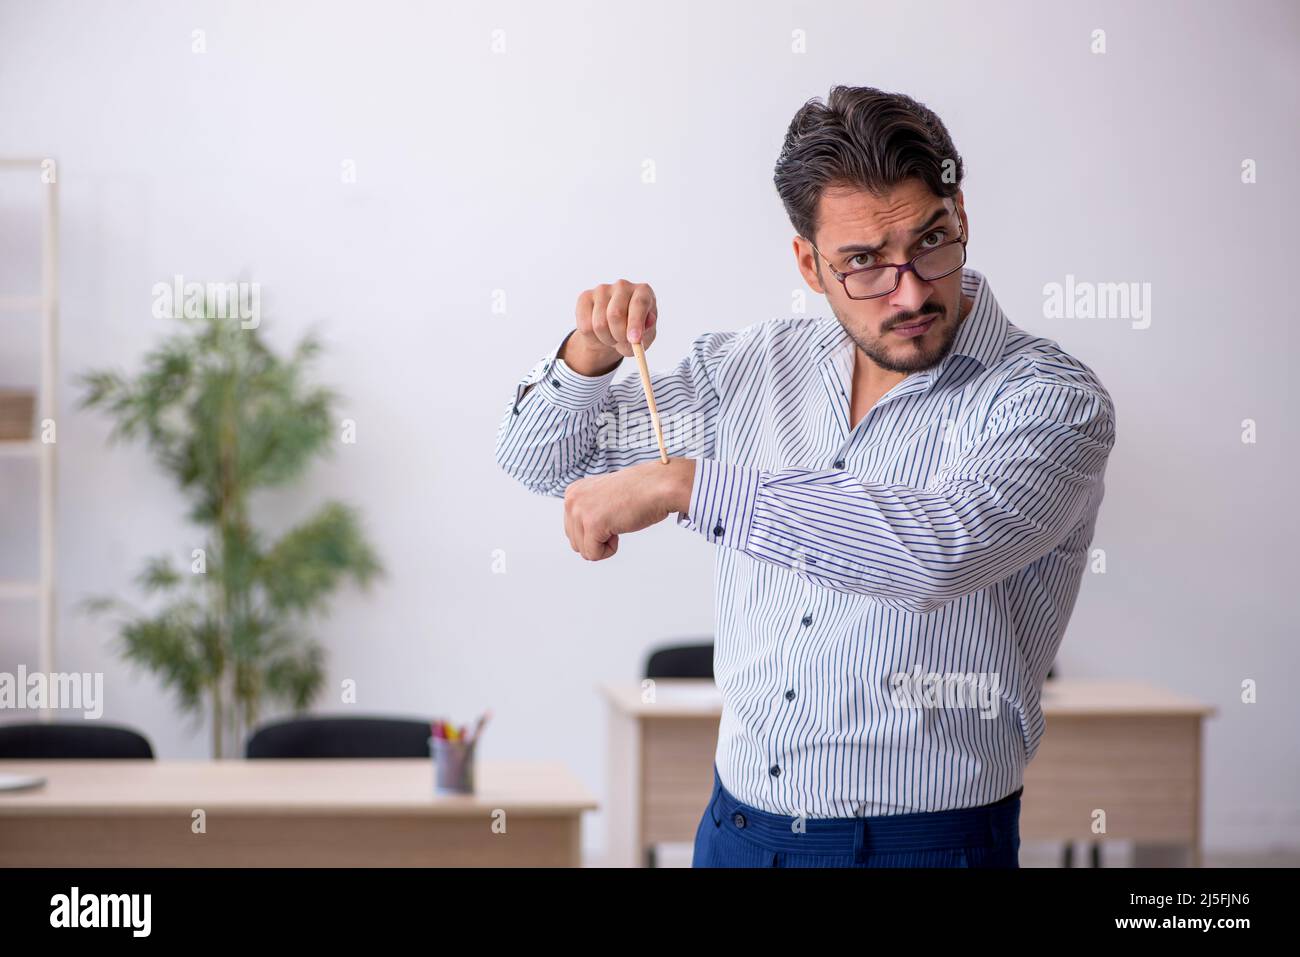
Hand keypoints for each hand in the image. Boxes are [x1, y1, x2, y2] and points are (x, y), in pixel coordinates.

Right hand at [563, 280, 658, 375]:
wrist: (613, 331)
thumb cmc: (634, 331)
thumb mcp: (645, 337)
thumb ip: (647, 333)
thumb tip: (645, 325)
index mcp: (643, 291)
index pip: (639, 304)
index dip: (636, 323)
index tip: (634, 340)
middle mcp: (623, 286)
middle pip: (616, 314)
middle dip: (619, 336)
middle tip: (622, 343)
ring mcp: (602, 289)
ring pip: (599, 323)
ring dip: (607, 339)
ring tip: (613, 338)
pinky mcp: (585, 297)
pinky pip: (585, 325)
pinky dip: (593, 337)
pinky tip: (599, 333)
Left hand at [563, 458, 694, 560]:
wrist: (658, 486)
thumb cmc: (638, 493)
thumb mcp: (601, 498)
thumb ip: (587, 511)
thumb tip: (580, 537)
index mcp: (573, 492)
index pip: (572, 529)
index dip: (596, 529)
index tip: (612, 512)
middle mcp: (572, 499)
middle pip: (575, 542)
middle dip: (598, 538)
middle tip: (616, 519)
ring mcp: (580, 511)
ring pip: (583, 550)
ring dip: (604, 544)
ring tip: (618, 522)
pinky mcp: (592, 524)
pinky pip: (593, 555)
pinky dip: (610, 550)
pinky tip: (620, 529)